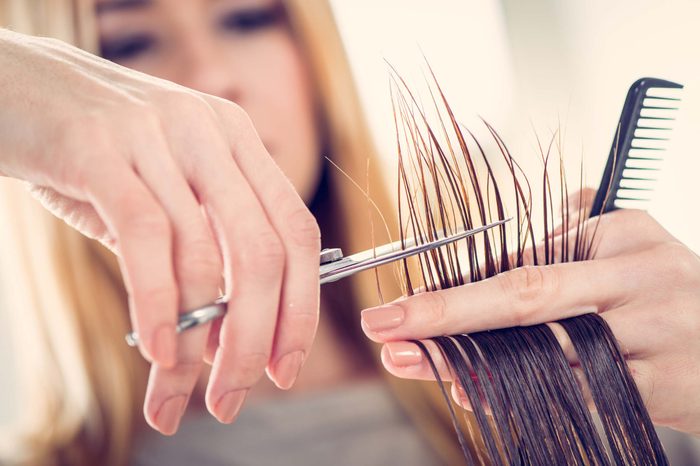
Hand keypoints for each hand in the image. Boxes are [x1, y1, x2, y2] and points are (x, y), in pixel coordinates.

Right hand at [0, 29, 320, 433]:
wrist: (16, 85)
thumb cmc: (95, 152)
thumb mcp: (164, 191)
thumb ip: (197, 250)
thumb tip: (222, 338)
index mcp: (238, 143)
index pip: (296, 233)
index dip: (300, 307)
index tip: (284, 367)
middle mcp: (211, 135)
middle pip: (262, 253)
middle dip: (255, 339)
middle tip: (232, 399)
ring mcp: (159, 137)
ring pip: (201, 258)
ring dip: (194, 343)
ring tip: (175, 395)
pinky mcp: (100, 149)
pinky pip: (146, 239)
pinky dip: (156, 305)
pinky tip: (155, 350)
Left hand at [361, 196, 699, 435]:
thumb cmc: (665, 290)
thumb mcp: (624, 246)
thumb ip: (560, 241)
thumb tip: (483, 260)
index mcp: (622, 235)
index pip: (524, 261)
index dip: (457, 289)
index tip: (403, 305)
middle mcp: (636, 279)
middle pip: (524, 296)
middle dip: (445, 313)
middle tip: (385, 325)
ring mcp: (651, 335)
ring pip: (542, 352)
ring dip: (469, 361)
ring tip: (412, 361)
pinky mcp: (659, 387)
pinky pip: (577, 392)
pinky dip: (518, 393)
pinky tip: (471, 392)